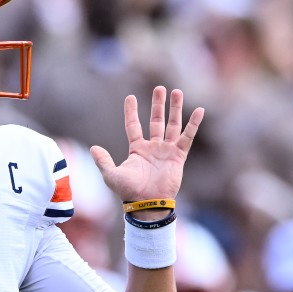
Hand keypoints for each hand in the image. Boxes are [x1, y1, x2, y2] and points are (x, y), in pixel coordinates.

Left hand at [90, 87, 203, 213]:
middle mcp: (152, 147)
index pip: (133, 125)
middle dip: (158, 105)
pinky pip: (187, 137)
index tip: (130, 97)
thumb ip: (103, 161)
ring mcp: (166, 151)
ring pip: (172, 125)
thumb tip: (93, 148)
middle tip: (159, 88)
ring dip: (175, 109)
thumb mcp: (111, 175)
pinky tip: (199, 110)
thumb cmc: (129, 191)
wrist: (147, 203)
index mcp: (137, 149)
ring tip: (177, 92)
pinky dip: (193, 124)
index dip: (131, 112)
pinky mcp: (178, 157)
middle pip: (156, 121)